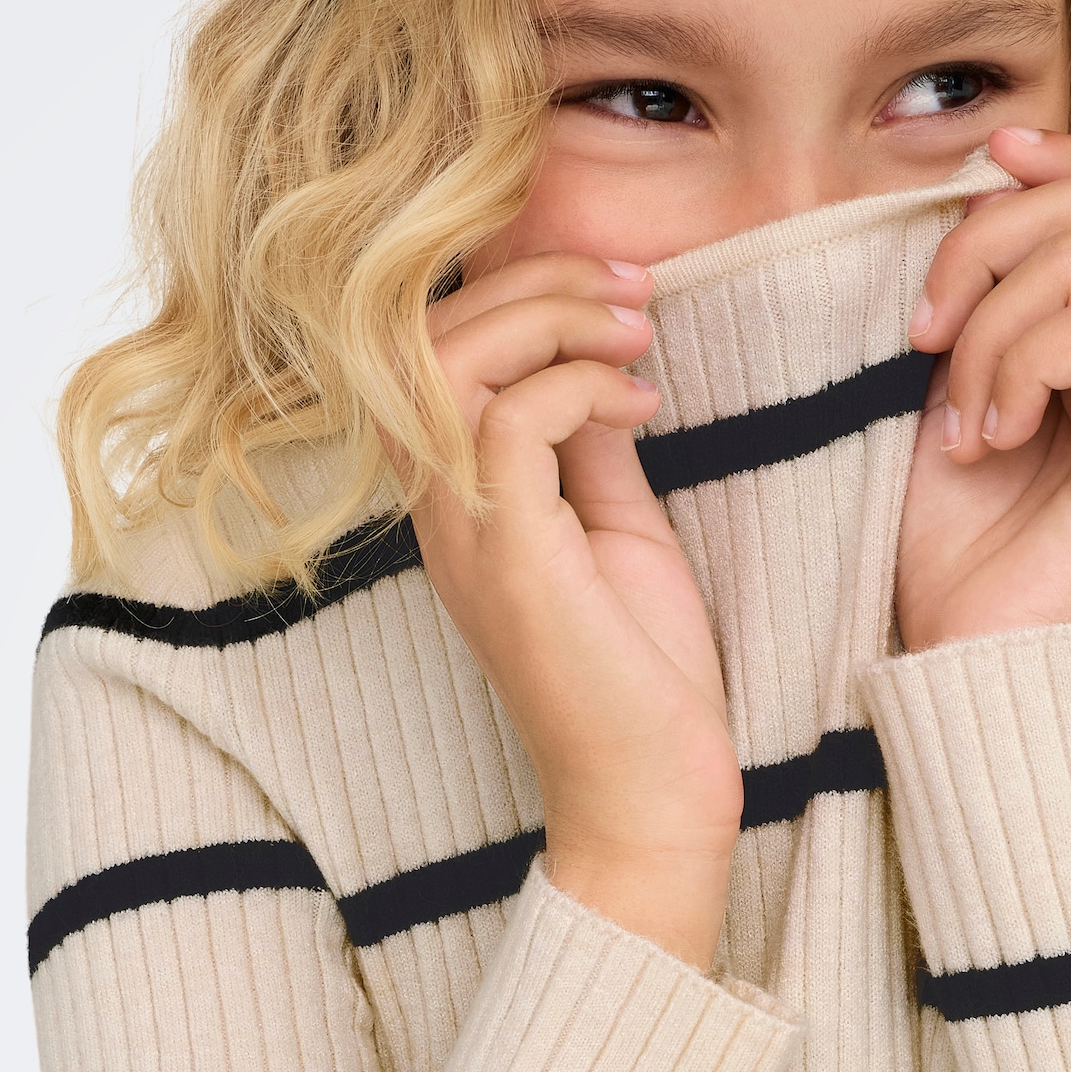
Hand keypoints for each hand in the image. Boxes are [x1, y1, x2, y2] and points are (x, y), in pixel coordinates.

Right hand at [413, 255, 740, 968]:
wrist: (650, 791)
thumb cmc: (638, 673)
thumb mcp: (614, 526)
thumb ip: (587, 445)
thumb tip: (595, 361)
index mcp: (454, 498)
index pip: (424, 349)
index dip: (509, 289)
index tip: (616, 293)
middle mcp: (438, 511)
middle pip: (419, 335)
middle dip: (533, 280)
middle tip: (631, 290)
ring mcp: (465, 535)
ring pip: (447, 362)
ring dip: (551, 319)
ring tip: (635, 331)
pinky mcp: (511, 559)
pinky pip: (509, 420)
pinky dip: (580, 385)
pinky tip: (640, 406)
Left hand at [895, 128, 1070, 650]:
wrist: (972, 666)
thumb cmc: (958, 558)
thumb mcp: (949, 397)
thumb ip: (977, 302)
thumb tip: (972, 187)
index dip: (1060, 152)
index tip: (981, 160)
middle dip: (984, 242)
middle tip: (924, 337)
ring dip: (990, 323)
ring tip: (960, 413)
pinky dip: (1018, 364)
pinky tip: (990, 437)